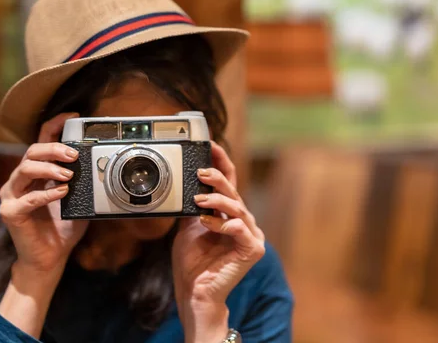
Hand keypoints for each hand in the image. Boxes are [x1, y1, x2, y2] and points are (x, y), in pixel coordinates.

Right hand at [0, 112, 88, 275]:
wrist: (49, 258)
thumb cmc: (62, 228)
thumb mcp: (79, 200)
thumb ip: (85, 183)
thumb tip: (106, 168)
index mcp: (36, 172)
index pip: (41, 140)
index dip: (55, 125)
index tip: (72, 117)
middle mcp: (21, 179)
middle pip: (31, 151)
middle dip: (53, 149)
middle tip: (73, 155)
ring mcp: (12, 195)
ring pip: (24, 169)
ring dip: (48, 168)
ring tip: (68, 175)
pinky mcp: (10, 212)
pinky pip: (27, 198)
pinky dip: (46, 194)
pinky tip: (61, 193)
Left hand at [172, 142, 264, 342]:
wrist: (195, 293)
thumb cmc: (193, 263)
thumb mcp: (189, 227)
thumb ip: (192, 207)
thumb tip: (184, 184)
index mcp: (229, 215)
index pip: (229, 182)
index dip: (221, 162)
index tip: (209, 145)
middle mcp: (243, 222)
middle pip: (234, 191)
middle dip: (217, 177)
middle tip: (200, 171)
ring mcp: (251, 235)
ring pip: (238, 207)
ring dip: (217, 200)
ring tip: (199, 199)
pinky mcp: (253, 250)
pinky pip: (240, 229)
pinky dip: (223, 223)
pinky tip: (207, 223)